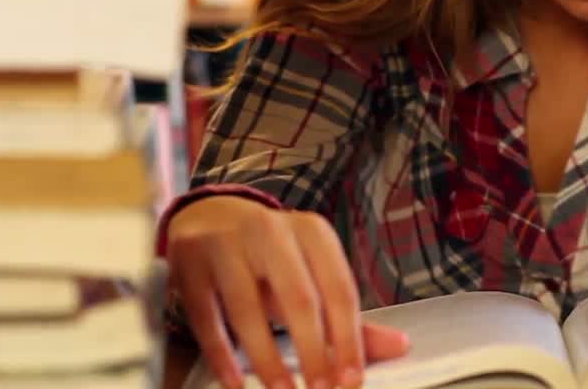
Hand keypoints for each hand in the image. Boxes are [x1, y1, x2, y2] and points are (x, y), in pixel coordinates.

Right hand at [166, 196, 409, 388]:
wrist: (210, 215)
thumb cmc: (271, 254)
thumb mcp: (311, 272)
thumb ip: (347, 313)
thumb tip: (399, 347)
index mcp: (312, 232)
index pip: (339, 289)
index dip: (348, 339)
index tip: (352, 378)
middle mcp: (270, 230)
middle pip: (298, 299)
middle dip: (313, 352)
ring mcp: (225, 244)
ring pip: (247, 311)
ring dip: (268, 359)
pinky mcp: (188, 264)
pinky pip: (206, 318)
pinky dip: (222, 355)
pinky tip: (236, 382)